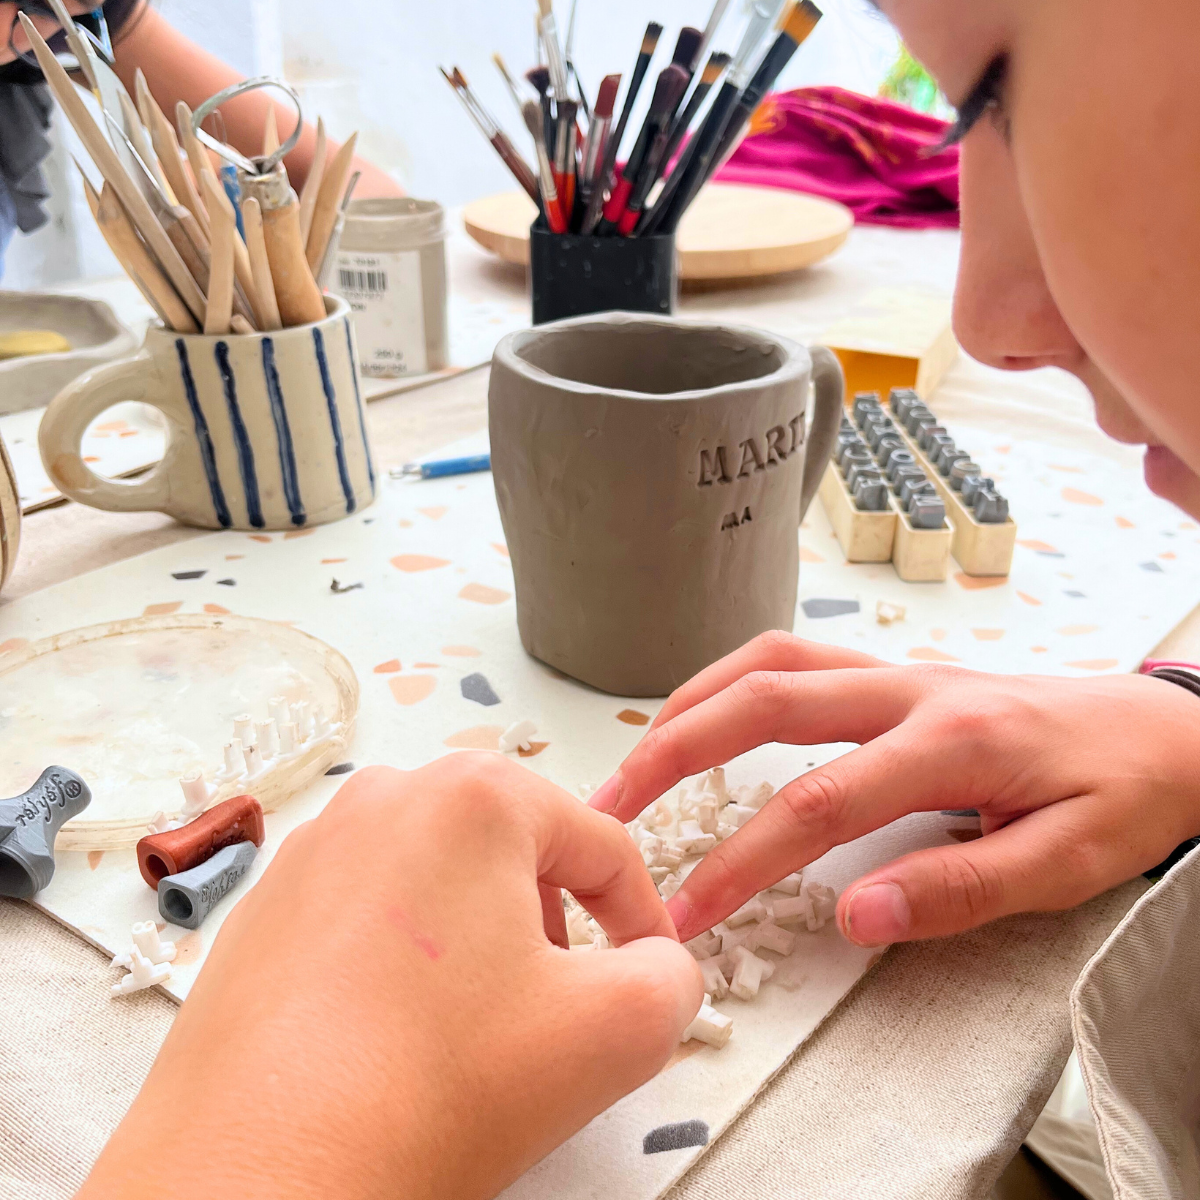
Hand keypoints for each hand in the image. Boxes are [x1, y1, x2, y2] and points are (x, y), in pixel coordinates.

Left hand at [80, 755, 700, 1199]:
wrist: (256, 1179)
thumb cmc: (433, 1087)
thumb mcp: (613, 1032)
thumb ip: (673, 978)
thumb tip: (657, 967)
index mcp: (473, 796)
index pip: (601, 843)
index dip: (643, 915)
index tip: (648, 975)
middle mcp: (384, 797)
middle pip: (515, 850)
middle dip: (555, 920)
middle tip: (560, 1001)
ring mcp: (310, 850)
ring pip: (438, 878)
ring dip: (479, 939)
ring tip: (476, 1023)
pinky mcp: (260, 910)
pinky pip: (366, 914)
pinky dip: (404, 960)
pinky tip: (396, 1034)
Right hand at [588, 631, 1199, 946]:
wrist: (1168, 731)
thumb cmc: (1124, 795)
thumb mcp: (1067, 861)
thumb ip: (959, 889)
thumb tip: (853, 917)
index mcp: (949, 741)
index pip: (816, 802)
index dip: (741, 861)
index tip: (688, 913)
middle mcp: (909, 690)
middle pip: (763, 702)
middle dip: (674, 753)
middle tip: (613, 809)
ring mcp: (899, 671)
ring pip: (769, 662)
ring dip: (692, 702)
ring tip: (637, 756)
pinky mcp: (896, 674)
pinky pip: (794, 658)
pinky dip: (733, 681)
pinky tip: (708, 714)